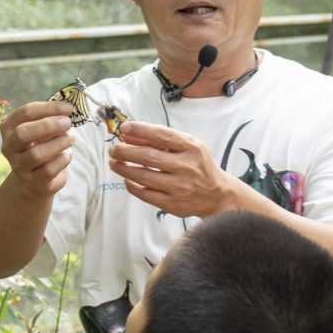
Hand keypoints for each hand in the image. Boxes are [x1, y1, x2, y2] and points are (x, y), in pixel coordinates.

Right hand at [0, 101, 74, 200]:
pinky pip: (48, 170)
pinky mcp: (32, 182)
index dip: (49, 108)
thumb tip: (67, 110)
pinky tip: (67, 155)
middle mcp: (9, 146)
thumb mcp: (41, 130)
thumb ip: (50, 118)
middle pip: (22, 133)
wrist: (33, 180)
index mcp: (9, 127)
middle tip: (67, 123)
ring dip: (58, 143)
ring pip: (36, 154)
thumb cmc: (39, 146)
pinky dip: (61, 160)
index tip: (69, 108)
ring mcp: (19, 166)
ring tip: (71, 138)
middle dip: (48, 126)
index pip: (25, 113)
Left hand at [108, 121, 250, 217]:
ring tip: (114, 163)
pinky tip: (127, 179)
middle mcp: (186, 167)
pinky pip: (146, 194)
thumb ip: (162, 139)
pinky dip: (132, 185)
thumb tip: (131, 134)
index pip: (161, 135)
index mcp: (192, 148)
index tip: (124, 128)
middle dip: (126, 151)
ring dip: (124, 168)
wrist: (218, 194)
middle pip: (149, 156)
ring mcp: (180, 187)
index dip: (140, 130)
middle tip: (113, 149)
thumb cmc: (199, 166)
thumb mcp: (188, 146)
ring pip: (144, 176)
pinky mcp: (173, 204)